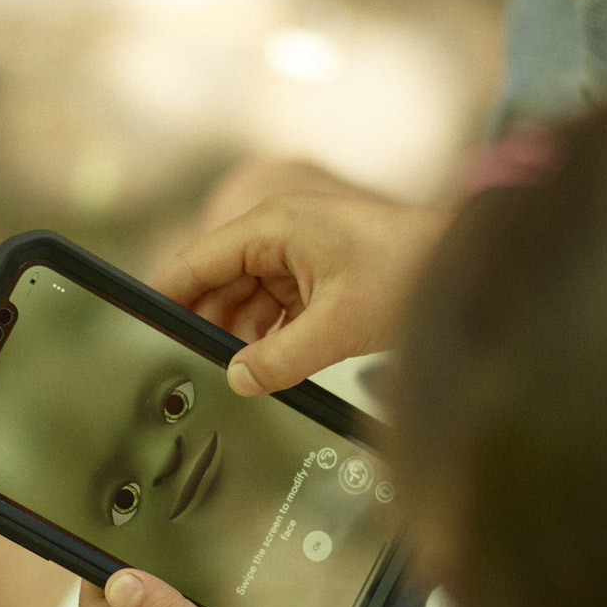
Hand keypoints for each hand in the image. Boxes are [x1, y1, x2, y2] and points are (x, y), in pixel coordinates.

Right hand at [155, 192, 447, 395]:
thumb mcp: (336, 327)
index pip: (200, 259)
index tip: (142, 323)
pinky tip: (272, 362)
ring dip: (243, 331)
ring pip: (248, 294)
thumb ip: (279, 359)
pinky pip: (277, 301)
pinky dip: (272, 330)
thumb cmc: (408, 275)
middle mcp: (280, 231)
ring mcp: (300, 248)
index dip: (168, 292)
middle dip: (209, 321)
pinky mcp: (320, 269)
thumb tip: (237, 380)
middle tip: (193, 365)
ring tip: (239, 370)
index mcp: (274, 226)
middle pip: (220, 278)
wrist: (464, 265)